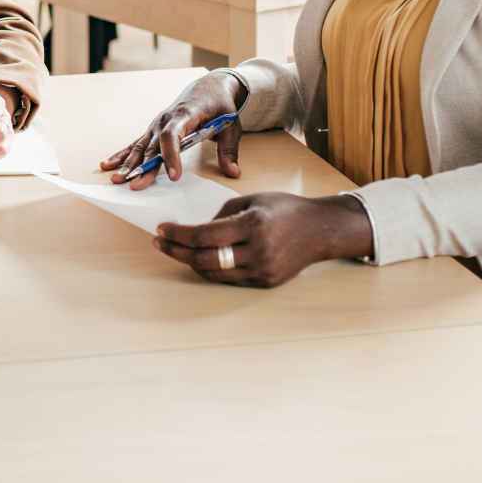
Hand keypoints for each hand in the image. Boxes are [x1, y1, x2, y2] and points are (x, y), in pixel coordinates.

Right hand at [100, 70, 245, 189]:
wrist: (209, 86)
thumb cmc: (220, 106)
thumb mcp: (231, 125)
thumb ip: (229, 150)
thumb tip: (234, 173)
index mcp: (186, 114)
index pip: (173, 135)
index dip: (171, 155)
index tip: (173, 175)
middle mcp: (166, 119)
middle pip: (153, 146)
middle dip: (144, 167)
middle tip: (136, 186)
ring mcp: (157, 124)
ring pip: (141, 146)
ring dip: (129, 163)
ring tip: (117, 180)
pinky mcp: (153, 129)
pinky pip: (136, 143)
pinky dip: (122, 154)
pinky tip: (108, 165)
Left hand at [154, 191, 373, 286]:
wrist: (320, 230)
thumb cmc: (286, 208)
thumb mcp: (253, 200)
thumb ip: (222, 214)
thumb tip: (196, 230)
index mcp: (253, 225)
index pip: (204, 235)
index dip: (178, 235)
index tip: (161, 230)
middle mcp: (257, 252)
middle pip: (204, 259)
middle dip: (177, 252)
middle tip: (160, 243)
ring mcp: (262, 271)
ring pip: (214, 273)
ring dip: (191, 262)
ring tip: (176, 249)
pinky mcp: (265, 283)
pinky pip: (229, 279)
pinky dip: (212, 269)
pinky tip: (200, 258)